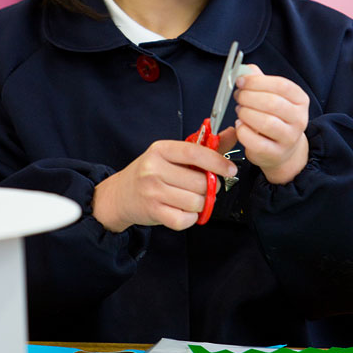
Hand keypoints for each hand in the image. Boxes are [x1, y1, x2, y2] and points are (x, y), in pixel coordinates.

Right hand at [93, 137, 237, 232]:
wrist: (120, 194)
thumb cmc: (152, 173)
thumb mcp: (173, 155)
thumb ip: (205, 146)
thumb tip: (232, 132)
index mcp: (161, 149)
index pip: (194, 152)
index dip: (217, 161)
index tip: (230, 169)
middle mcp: (154, 168)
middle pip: (199, 182)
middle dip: (208, 188)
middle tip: (200, 188)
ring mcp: (152, 191)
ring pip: (195, 202)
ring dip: (199, 204)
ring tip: (189, 199)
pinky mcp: (153, 211)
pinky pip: (184, 220)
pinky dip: (189, 218)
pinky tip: (182, 211)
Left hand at [232, 64, 309, 184]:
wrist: (283, 150)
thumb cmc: (274, 118)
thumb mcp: (271, 96)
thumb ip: (259, 80)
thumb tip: (244, 69)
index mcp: (300, 100)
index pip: (281, 85)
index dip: (257, 82)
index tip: (240, 81)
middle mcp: (299, 119)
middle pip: (272, 102)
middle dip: (248, 97)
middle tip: (238, 96)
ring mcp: (289, 138)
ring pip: (265, 122)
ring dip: (246, 113)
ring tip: (240, 111)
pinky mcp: (275, 153)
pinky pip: (255, 141)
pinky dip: (243, 131)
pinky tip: (240, 125)